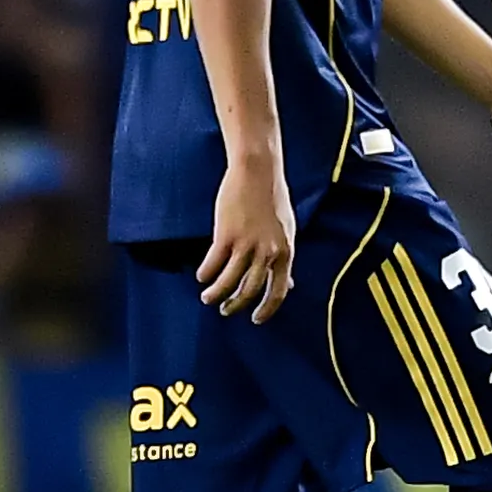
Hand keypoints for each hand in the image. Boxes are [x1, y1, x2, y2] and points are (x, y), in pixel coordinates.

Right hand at [197, 154, 294, 320]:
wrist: (258, 172)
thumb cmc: (272, 199)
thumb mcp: (286, 231)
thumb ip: (284, 258)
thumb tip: (290, 283)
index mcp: (285, 252)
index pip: (279, 291)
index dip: (267, 309)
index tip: (256, 319)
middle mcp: (267, 253)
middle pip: (251, 290)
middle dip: (236, 304)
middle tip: (226, 310)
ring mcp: (247, 245)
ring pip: (229, 281)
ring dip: (216, 294)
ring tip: (207, 298)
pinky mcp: (226, 235)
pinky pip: (214, 263)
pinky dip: (206, 273)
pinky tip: (202, 276)